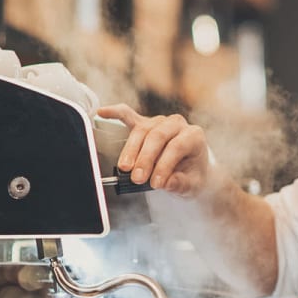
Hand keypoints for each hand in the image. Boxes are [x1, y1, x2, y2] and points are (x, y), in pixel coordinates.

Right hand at [96, 104, 210, 195]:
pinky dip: (116, 113)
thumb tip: (167, 183)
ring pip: (142, 130)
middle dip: (145, 158)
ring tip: (125, 168)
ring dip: (131, 149)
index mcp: (194, 136)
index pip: (177, 146)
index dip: (164, 165)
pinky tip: (102, 113)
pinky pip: (128, 115)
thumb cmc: (191, 175)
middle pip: (157, 136)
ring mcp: (159, 121)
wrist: (190, 169)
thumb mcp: (193, 184)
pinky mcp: (144, 123)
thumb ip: (181, 183)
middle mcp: (177, 124)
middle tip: (137, 178)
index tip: (156, 183)